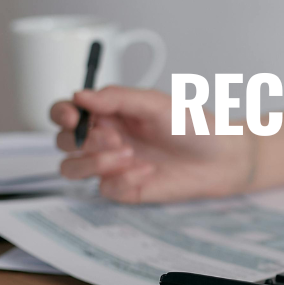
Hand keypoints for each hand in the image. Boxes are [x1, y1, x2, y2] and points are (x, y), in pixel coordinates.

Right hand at [51, 86, 253, 202]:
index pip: (66, 112)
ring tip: (127, 154)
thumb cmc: (193, 126)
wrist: (222, 158)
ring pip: (72, 168)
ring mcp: (111, 165)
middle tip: (116, 138)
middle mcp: (104, 138)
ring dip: (93, 162)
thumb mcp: (156, 104)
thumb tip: (80, 95)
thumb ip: (118, 98)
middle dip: (83, 140)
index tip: (73, 116)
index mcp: (108, 113)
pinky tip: (148, 172)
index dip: (61, 114)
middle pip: (63, 141)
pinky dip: (122, 180)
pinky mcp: (124, 189)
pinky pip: (104, 189)